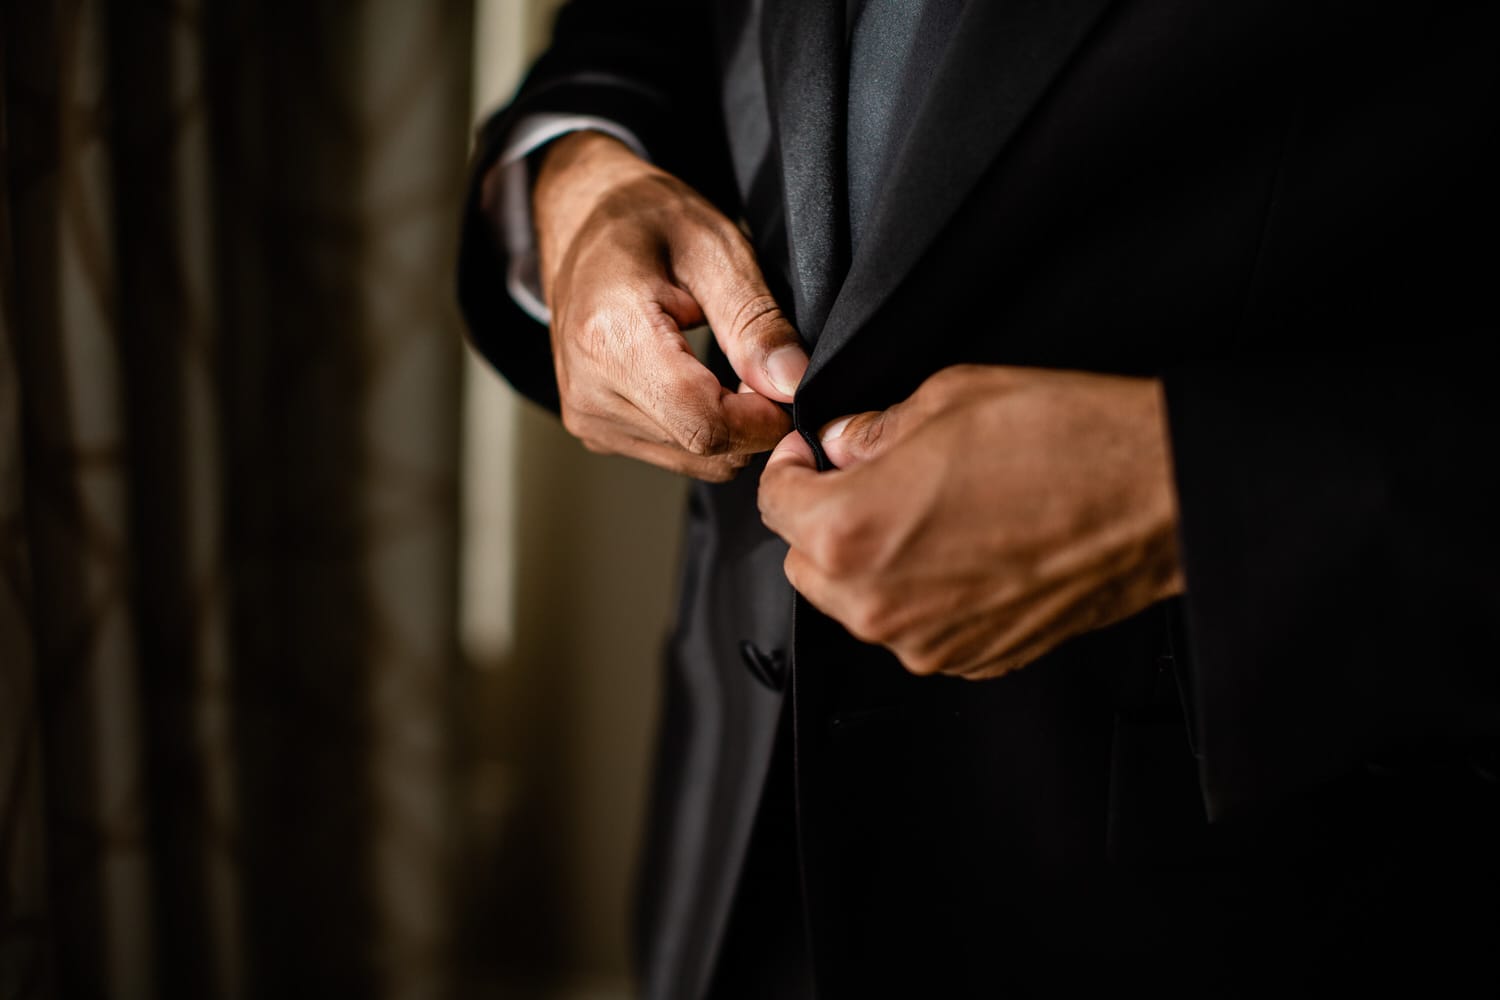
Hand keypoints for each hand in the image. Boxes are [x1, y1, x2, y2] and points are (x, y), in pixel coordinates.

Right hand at [530, 131, 807, 480]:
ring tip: (728, 368)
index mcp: (611, 339)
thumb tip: (791, 383)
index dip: (763, 420)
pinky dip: (703, 430)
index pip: (704, 424)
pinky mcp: (594, 429)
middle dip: (752, 422)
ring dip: (730, 428)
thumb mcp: (714, 248)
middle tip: (762, 366)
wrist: (580, 219)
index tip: (789, 387)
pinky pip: (673, 454)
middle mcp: (589, 391)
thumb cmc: (645, 219)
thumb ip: (754, 320)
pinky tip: (701, 382)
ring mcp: (587, 417)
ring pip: (693, 461)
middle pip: (702, 450)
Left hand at [757, 365, 1184, 678]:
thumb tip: (843, 443)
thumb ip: (871, 430)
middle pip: (807, 565)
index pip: (776, 506)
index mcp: (850, 533)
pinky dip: (923, 595)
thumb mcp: (944, 398)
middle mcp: (877, 603)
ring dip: (872, 562)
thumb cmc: (1061, 440)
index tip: (809, 453)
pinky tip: (967, 548)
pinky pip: (918, 628)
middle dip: (824, 521)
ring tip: (929, 511)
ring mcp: (927, 642)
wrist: (1158, 495)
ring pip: (860, 603)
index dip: (790, 469)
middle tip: (867, 478)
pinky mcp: (976, 660)